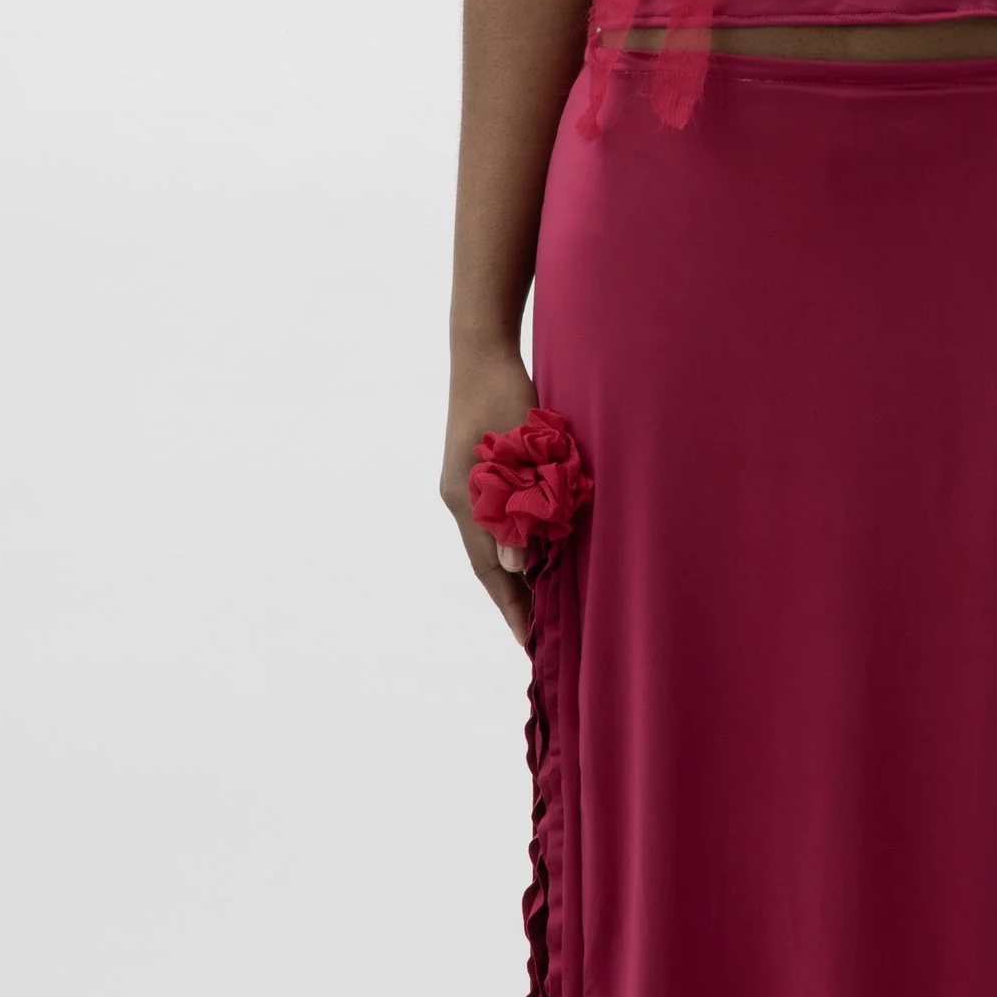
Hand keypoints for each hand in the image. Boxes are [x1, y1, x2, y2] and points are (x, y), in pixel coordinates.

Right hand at [442, 343, 537, 648]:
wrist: (482, 353)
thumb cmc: (508, 397)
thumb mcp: (519, 455)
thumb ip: (519, 511)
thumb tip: (517, 566)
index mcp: (467, 500)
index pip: (491, 569)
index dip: (511, 607)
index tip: (528, 643)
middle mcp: (459, 498)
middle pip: (486, 562)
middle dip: (512, 599)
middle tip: (535, 637)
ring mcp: (463, 485)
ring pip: (489, 541)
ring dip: (512, 573)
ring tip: (537, 604)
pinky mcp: (473, 471)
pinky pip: (491, 519)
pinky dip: (511, 542)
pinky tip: (530, 550)